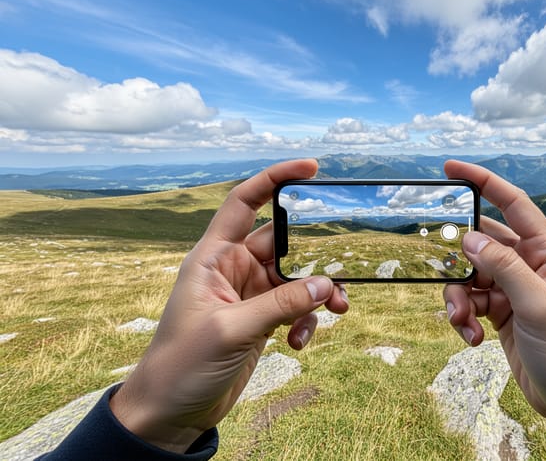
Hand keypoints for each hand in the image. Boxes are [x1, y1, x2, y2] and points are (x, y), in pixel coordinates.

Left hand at [110, 159, 348, 452]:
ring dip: (317, 297)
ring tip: (336, 313)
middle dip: (315, 262)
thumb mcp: (231, 330)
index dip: (274, 180)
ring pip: (297, 282)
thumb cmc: (181, 364)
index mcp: (214, 257)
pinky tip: (298, 343)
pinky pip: (295, 309)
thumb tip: (326, 285)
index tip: (310, 169)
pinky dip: (306, 322)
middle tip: (339, 280)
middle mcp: (232, 271)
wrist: (170, 412)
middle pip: (285, 247)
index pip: (244, 203)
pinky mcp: (260, 322)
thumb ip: (279, 304)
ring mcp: (248, 297)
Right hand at [442, 160, 545, 445]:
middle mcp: (530, 266)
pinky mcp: (503, 316)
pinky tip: (472, 339)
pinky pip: (472, 304)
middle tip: (444, 270)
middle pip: (482, 243)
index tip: (450, 168)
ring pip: (470, 277)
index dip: (483, 182)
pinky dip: (464, 319)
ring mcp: (515, 291)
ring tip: (463, 322)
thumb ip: (504, 268)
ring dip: (458, 298)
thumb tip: (470, 237)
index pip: (513, 204)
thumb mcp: (538, 306)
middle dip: (458, 257)